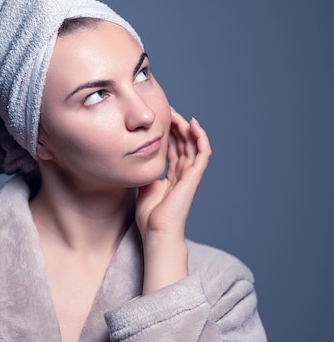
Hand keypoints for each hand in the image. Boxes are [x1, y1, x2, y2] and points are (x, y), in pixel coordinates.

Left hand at [136, 108, 210, 239]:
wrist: (156, 230)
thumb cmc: (149, 215)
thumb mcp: (143, 185)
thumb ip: (146, 170)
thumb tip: (139, 155)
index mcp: (172, 176)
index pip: (172, 148)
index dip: (167, 133)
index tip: (157, 120)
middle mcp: (183, 173)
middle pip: (183, 143)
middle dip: (175, 126)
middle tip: (165, 110)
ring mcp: (190, 175)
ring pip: (192, 144)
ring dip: (185, 127)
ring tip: (176, 113)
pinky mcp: (195, 177)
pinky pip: (203, 153)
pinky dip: (200, 137)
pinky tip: (193, 124)